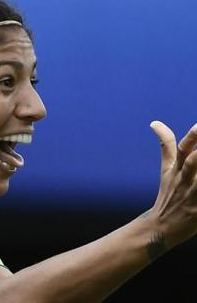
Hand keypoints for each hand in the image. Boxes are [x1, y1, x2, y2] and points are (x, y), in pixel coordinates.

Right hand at [149, 121, 196, 248]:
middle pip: (192, 161)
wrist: (161, 225)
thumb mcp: (166, 168)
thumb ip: (166, 144)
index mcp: (176, 167)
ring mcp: (190, 195)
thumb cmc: (170, 192)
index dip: (192, 136)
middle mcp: (183, 178)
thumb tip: (155, 122)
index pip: (182, 147)